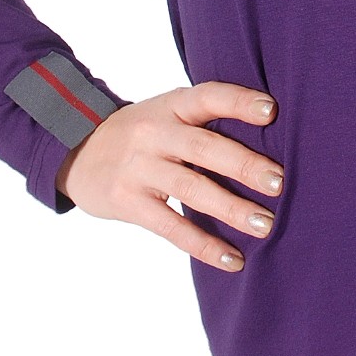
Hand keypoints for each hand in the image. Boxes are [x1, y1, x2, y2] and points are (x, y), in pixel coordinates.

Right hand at [55, 81, 285, 271]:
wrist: (77, 151)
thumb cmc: (142, 133)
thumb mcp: (166, 113)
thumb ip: (204, 120)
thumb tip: (270, 134)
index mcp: (171, 105)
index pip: (207, 96)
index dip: (239, 101)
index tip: (272, 111)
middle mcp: (154, 133)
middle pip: (203, 147)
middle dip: (244, 165)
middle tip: (279, 182)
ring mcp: (139, 168)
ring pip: (191, 189)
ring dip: (231, 209)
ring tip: (265, 225)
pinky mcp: (128, 202)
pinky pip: (171, 226)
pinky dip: (203, 244)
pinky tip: (232, 258)